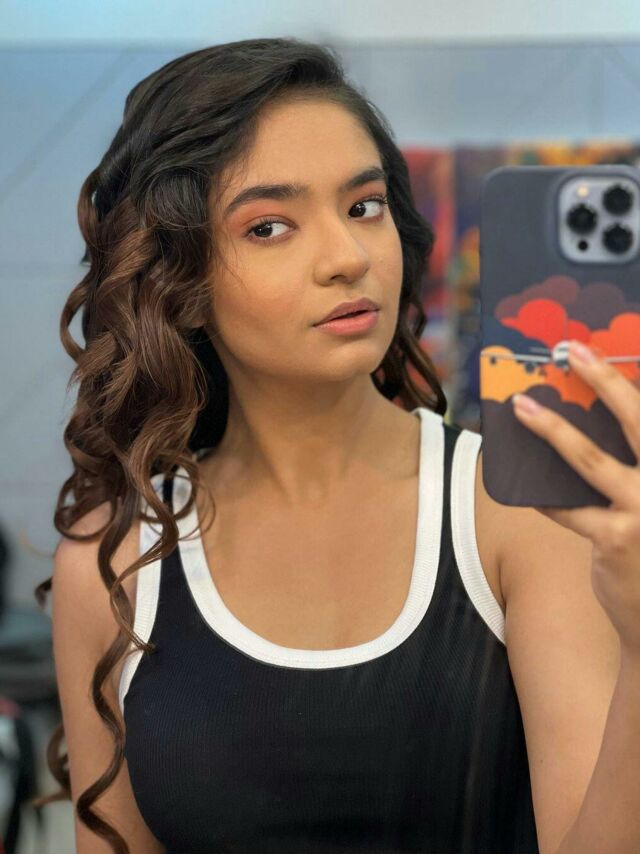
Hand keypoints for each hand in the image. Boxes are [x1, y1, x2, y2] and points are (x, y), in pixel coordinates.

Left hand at [511, 340, 639, 657]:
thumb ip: (631, 466)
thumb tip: (585, 425)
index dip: (627, 379)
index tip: (600, 348)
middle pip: (638, 420)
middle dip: (604, 380)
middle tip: (573, 349)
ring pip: (590, 459)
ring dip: (552, 428)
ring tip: (523, 406)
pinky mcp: (616, 539)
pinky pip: (566, 507)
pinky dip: (543, 496)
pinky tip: (524, 487)